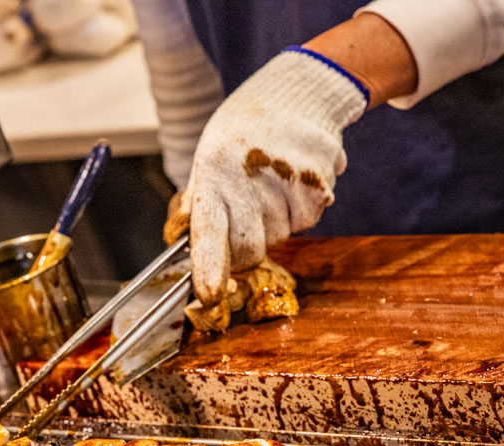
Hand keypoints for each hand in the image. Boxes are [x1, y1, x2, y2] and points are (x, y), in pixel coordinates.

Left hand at [177, 49, 366, 304]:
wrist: (297, 92)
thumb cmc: (245, 129)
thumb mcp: (210, 155)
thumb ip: (200, 199)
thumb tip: (186, 236)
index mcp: (214, 173)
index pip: (208, 232)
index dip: (209, 268)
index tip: (210, 295)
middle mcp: (248, 180)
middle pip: (250, 250)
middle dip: (248, 248)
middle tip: (249, 216)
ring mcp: (285, 184)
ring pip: (281, 237)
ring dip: (278, 221)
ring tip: (273, 182)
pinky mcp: (317, 186)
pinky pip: (308, 221)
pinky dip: (302, 208)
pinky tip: (294, 179)